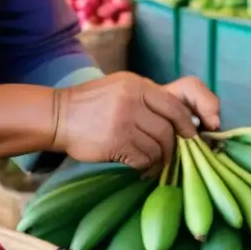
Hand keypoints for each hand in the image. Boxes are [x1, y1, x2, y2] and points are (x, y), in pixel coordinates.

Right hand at [53, 73, 219, 169]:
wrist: (58, 116)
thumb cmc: (93, 103)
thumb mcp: (122, 87)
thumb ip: (149, 97)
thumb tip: (182, 116)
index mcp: (137, 85)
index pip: (174, 105)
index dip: (188, 122)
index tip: (191, 134)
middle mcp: (132, 101)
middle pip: (168, 128)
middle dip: (173, 145)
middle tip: (170, 153)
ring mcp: (123, 122)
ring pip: (157, 146)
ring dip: (158, 156)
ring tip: (151, 158)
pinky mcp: (115, 143)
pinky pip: (142, 158)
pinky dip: (145, 164)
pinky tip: (138, 164)